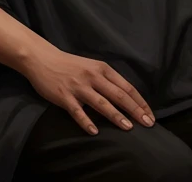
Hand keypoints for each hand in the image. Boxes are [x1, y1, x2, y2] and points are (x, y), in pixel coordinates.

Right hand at [23, 49, 155, 134]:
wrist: (41, 58)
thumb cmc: (69, 65)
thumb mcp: (91, 67)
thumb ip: (107, 80)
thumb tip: (127, 100)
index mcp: (101, 68)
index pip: (126, 87)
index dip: (140, 102)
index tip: (150, 115)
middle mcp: (92, 76)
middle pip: (118, 95)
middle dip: (134, 110)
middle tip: (148, 124)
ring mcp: (78, 86)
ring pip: (101, 102)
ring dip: (115, 115)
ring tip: (128, 128)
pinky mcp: (64, 96)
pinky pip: (77, 111)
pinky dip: (86, 121)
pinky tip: (94, 132)